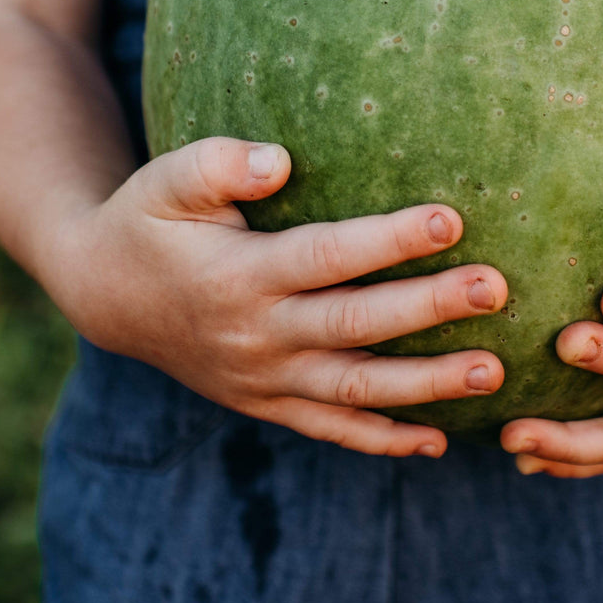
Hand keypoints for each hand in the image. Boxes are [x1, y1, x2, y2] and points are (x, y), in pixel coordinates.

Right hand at [52, 136, 507, 458]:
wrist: (105, 294)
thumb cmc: (148, 221)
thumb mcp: (166, 180)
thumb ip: (218, 164)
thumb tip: (279, 161)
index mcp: (238, 274)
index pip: (327, 256)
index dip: (389, 240)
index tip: (451, 218)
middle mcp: (257, 334)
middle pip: (356, 326)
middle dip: (430, 309)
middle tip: (497, 289)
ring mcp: (263, 378)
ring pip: (355, 391)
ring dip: (427, 385)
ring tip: (493, 372)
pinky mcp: (266, 403)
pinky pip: (330, 430)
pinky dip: (382, 441)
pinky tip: (437, 441)